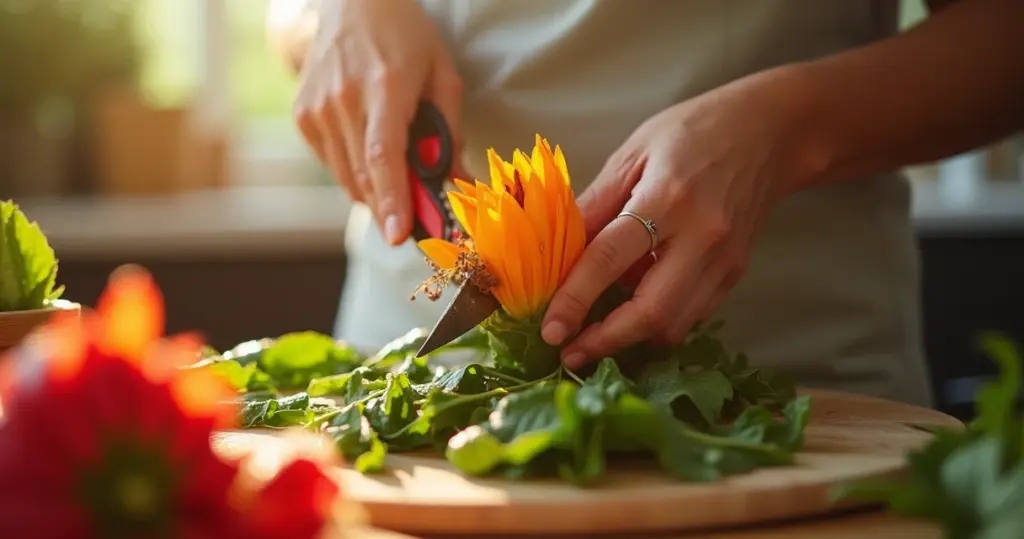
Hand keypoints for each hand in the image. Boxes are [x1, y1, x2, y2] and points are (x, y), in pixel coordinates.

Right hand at [292, 0, 462, 244]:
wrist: (351, 2)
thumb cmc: (406, 37)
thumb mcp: (443, 74)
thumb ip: (449, 132)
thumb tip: (457, 183)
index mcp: (384, 86)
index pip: (384, 155)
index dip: (392, 199)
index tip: (398, 234)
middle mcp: (343, 99)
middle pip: (365, 176)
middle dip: (392, 208)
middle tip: (415, 222)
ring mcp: (317, 109)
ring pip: (347, 178)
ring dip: (375, 192)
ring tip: (397, 178)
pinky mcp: (303, 116)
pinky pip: (333, 165)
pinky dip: (355, 173)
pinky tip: (370, 151)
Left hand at [540, 71, 812, 367]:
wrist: (770, 133)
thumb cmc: (694, 132)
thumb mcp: (633, 153)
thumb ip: (595, 204)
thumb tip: (557, 251)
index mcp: (666, 198)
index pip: (609, 259)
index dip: (575, 300)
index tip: (550, 330)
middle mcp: (700, 237)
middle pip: (650, 311)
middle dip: (606, 341)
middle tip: (570, 353)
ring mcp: (723, 260)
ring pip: (674, 325)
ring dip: (631, 341)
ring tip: (595, 340)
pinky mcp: (735, 273)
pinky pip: (692, 315)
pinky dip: (658, 325)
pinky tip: (633, 318)